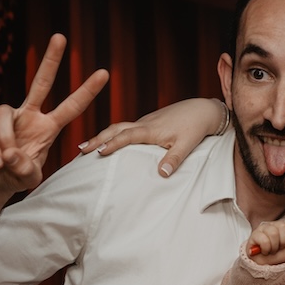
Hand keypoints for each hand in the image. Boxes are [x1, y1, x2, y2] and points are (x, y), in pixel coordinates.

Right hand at [0, 33, 107, 198]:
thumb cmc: (17, 175)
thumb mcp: (29, 178)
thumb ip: (26, 169)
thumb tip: (11, 153)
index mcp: (48, 126)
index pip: (71, 106)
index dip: (86, 91)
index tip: (104, 74)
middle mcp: (30, 114)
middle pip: (41, 81)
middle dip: (51, 59)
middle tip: (61, 36)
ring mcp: (9, 114)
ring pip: (6, 114)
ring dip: (5, 141)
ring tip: (5, 161)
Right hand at [79, 97, 227, 177]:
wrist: (203, 110)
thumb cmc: (195, 127)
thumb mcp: (187, 145)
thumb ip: (174, 159)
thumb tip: (162, 174)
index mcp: (151, 129)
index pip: (126, 136)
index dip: (111, 144)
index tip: (96, 152)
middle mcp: (144, 124)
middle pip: (115, 129)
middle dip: (97, 139)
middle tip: (80, 150)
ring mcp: (145, 122)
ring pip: (118, 127)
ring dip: (102, 136)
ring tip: (87, 147)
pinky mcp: (148, 123)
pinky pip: (126, 128)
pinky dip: (113, 135)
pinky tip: (108, 143)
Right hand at [248, 217, 284, 264]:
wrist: (264, 265)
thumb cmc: (278, 255)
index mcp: (284, 226)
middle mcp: (273, 224)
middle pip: (283, 227)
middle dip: (283, 242)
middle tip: (279, 247)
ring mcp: (263, 228)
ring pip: (273, 233)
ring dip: (274, 247)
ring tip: (271, 250)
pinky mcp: (254, 235)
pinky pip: (264, 241)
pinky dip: (266, 249)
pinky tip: (264, 251)